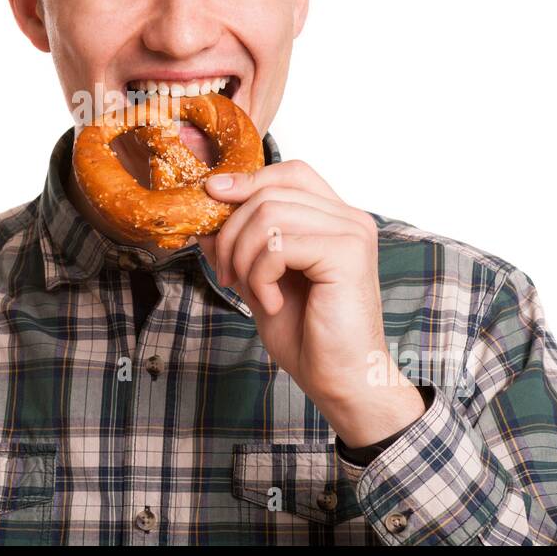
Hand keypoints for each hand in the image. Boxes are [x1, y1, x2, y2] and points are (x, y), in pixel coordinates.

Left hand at [195, 160, 424, 446]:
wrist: (342, 382)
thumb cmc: (308, 337)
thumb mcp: (259, 281)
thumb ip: (240, 245)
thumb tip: (205, 213)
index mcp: (334, 219)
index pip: (288, 173)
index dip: (247, 180)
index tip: (211, 197)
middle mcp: (349, 218)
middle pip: (270, 192)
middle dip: (232, 232)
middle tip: (226, 274)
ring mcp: (351, 233)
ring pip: (269, 214)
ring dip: (244, 257)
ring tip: (252, 293)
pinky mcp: (347, 254)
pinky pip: (279, 244)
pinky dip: (260, 276)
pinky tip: (272, 303)